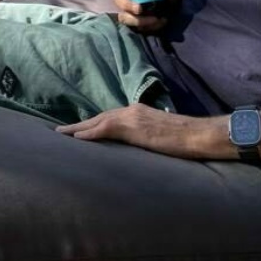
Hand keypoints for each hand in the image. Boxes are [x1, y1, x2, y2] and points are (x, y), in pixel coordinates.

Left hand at [56, 104, 218, 159]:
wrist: (198, 135)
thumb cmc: (185, 140)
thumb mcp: (160, 137)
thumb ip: (145, 138)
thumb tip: (137, 149)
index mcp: (138, 113)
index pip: (110, 118)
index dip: (93, 125)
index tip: (79, 131)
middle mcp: (132, 110)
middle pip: (99, 117)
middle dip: (81, 125)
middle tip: (62, 131)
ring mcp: (132, 117)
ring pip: (98, 121)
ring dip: (78, 128)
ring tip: (61, 135)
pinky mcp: (133, 126)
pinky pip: (105, 128)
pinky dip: (89, 133)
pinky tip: (76, 138)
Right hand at [113, 0, 182, 32]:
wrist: (172, 14)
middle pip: (118, 0)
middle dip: (127, 5)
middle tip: (139, 8)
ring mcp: (127, 13)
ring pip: (124, 16)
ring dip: (136, 19)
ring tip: (153, 19)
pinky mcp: (133, 25)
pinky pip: (134, 27)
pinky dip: (146, 27)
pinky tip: (157, 24)